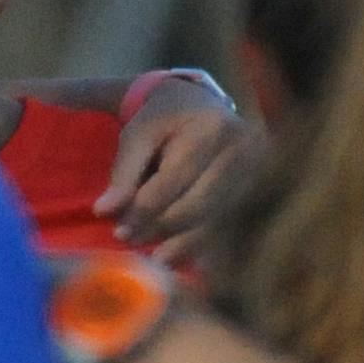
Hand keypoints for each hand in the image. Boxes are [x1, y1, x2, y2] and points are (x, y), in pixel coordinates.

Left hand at [102, 77, 256, 253]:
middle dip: (161, 229)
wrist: (199, 104)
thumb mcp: (137, 135)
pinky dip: (203, 243)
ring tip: (155, 258)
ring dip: (182, 244)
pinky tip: (182, 257)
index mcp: (208, 130)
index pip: (172, 181)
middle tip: (133, 243)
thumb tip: (104, 212)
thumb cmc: (163, 121)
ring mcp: (256, 174)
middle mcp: (241, 151)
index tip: (119, 232)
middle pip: (197, 205)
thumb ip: (123, 173)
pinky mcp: (259, 191)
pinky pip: (228, 226)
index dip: (142, 211)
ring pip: (215, 222)